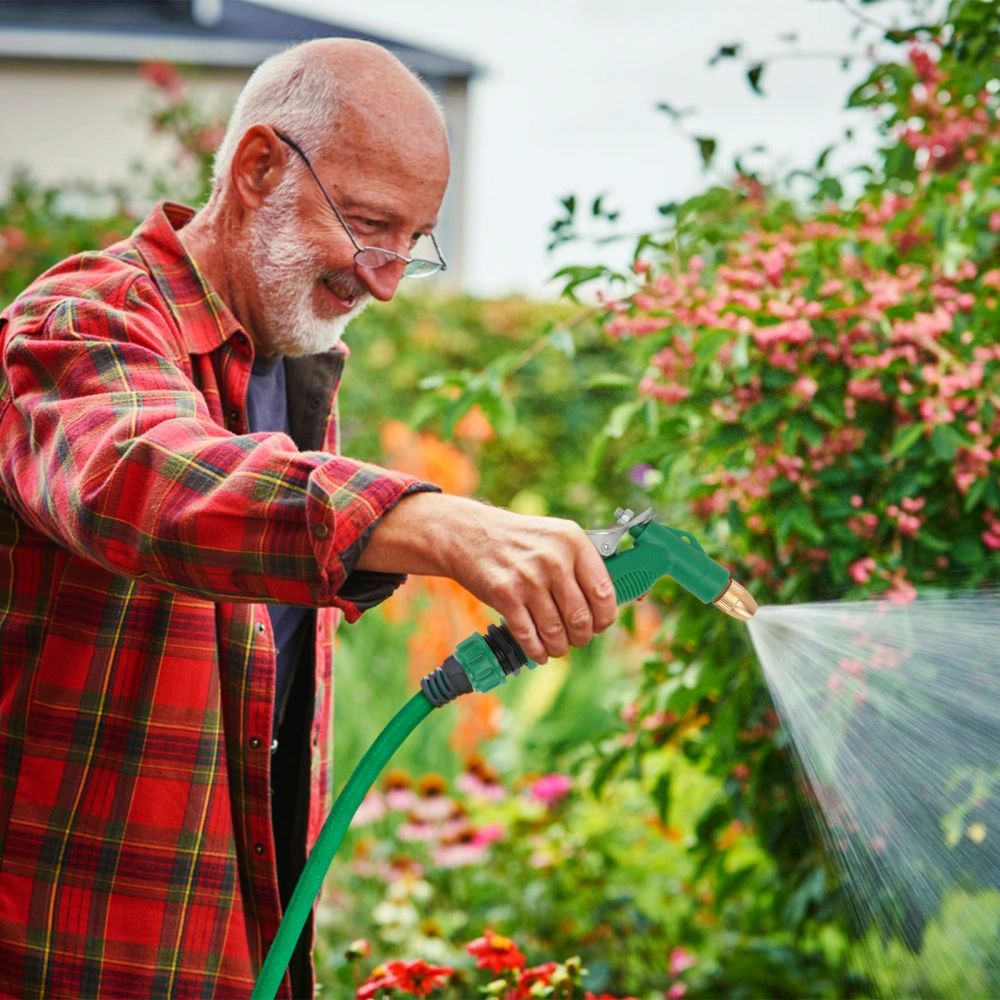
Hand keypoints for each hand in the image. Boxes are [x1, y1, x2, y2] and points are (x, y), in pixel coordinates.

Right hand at [356, 493, 617, 661]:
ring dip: (559, 647)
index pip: (604, 593)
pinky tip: (540, 652)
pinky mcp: (505, 596)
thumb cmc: (519, 541)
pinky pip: (529, 636)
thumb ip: (583, 565)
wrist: (469, 534)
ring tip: (557, 647)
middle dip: (582, 637)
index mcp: (573, 541)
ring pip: (556, 632)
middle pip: (581, 618)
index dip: (605, 617)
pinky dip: (537, 651)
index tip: (600, 625)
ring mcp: (528, 579)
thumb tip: (618, 599)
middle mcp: (554, 559)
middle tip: (577, 639)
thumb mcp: (555, 538)